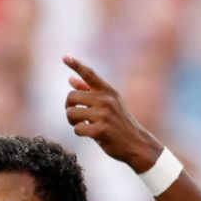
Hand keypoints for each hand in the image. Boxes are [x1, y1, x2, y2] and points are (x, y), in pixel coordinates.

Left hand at [63, 55, 164, 172]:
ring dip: (72, 121)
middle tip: (75, 116)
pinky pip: (77, 128)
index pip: (89, 74)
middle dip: (69, 108)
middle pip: (72, 97)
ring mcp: (104, 114)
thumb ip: (89, 92)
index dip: (76, 65)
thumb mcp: (108, 104)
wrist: (136, 143)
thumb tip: (70, 80)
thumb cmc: (119, 124)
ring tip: (80, 124)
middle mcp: (106, 99)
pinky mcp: (102, 129)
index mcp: (108, 91)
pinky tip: (88, 133)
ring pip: (71, 113)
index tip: (64, 57)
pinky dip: (79, 132)